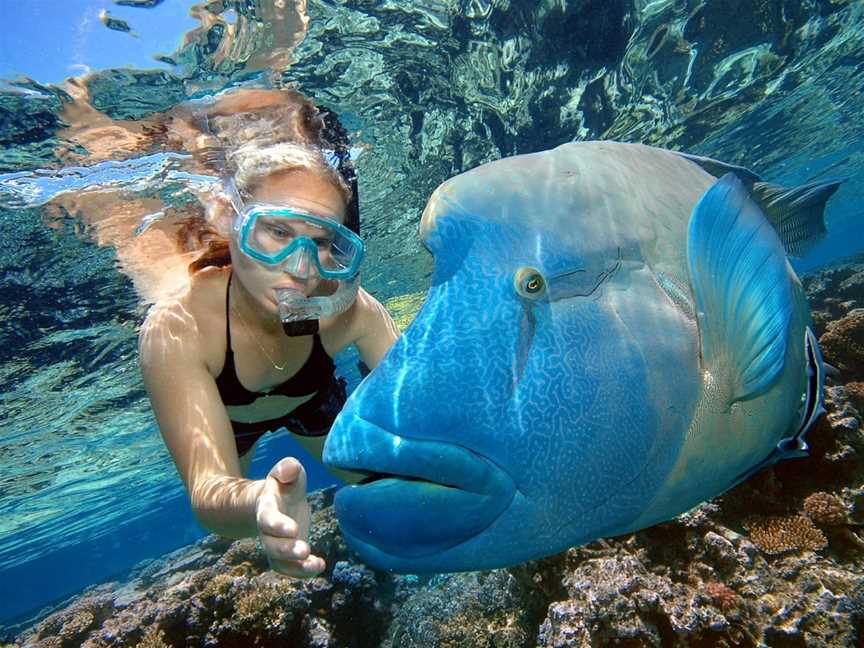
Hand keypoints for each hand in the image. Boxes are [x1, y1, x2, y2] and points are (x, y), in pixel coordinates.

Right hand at [255, 457, 324, 577]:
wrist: (276, 502)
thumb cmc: (283, 485)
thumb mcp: (286, 471)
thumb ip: (287, 468)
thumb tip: (289, 471)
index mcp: (266, 509)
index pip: (268, 519)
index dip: (278, 525)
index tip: (293, 529)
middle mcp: (267, 532)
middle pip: (272, 546)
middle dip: (287, 550)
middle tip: (304, 550)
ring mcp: (275, 546)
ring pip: (280, 562)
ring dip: (297, 567)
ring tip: (316, 565)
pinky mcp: (286, 556)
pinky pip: (291, 569)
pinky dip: (304, 571)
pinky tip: (320, 565)